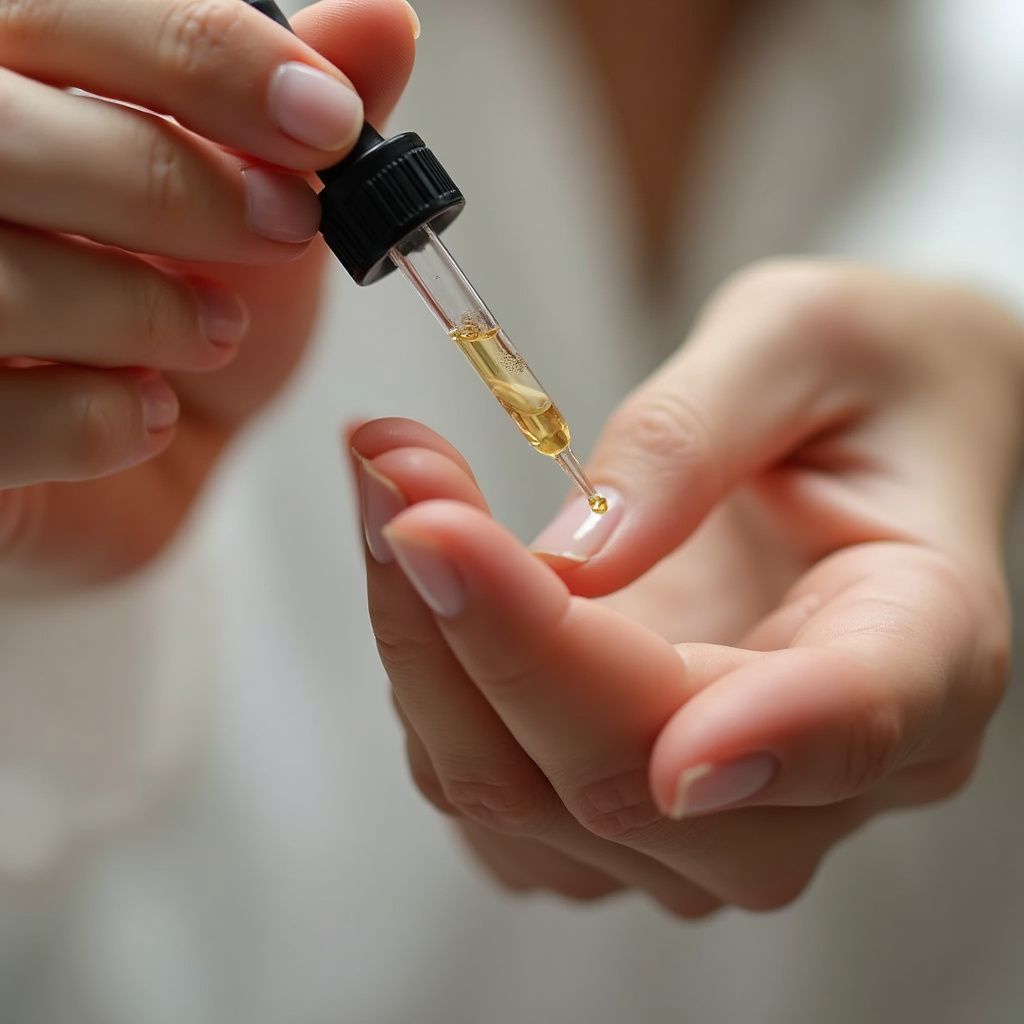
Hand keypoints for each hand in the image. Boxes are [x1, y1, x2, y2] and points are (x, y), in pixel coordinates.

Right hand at [0, 0, 415, 591]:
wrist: (143, 460)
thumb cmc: (183, 313)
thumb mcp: (258, 208)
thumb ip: (293, 115)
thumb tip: (383, 25)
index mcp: (13, 86)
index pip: (63, 12)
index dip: (202, 53)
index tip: (328, 119)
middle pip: (5, 135)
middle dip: (171, 186)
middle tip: (285, 232)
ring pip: (2, 280)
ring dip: (147, 314)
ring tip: (215, 334)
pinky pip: (0, 418)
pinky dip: (100, 422)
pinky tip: (146, 413)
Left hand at [349, 262, 1021, 914]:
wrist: (867, 439)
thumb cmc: (863, 376)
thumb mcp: (801, 339)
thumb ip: (693, 438)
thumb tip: (571, 557)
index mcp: (928, 643)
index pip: (852, 715)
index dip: (735, 712)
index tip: (596, 618)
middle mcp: (828, 766)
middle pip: (630, 778)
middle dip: (485, 629)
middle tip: (397, 472)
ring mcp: (717, 805)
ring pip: (529, 805)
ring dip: (426, 649)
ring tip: (391, 486)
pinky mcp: (622, 801)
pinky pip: (492, 787)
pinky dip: (429, 679)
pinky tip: (417, 565)